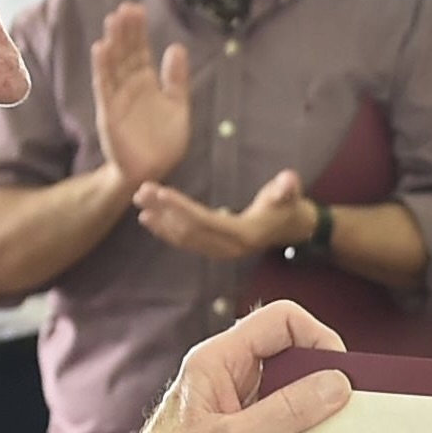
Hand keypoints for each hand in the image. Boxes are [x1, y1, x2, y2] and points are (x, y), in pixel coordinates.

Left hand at [69, 299, 352, 432]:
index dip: (317, 337)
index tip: (341, 373)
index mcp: (218, 362)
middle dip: (323, 380)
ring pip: (297, 399)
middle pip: (295, 358)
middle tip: (344, 409)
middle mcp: (232, 382)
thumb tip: (337, 384)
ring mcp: (243, 415)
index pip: (281, 321)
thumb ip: (287, 410)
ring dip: (316, 419)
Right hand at [92, 2, 195, 189]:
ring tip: (113, 20)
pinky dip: (102, 68)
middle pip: (126, 53)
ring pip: (114, 65)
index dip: (138, 31)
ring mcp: (118, 98)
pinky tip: (101, 49)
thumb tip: (176, 47)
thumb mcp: (178, 105)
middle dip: (125, 31)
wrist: (151, 171)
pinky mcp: (109, 113)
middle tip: (125, 7)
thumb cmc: (164, 142)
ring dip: (113, 42)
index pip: (140, 50)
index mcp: (146, 83)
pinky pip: (105, 87)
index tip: (137, 8)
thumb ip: (176, 78)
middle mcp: (130, 87)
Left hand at [133, 171, 319, 262]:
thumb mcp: (290, 195)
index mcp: (243, 234)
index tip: (160, 193)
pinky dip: (165, 231)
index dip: (181, 208)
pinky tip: (149, 219)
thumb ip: (287, 188)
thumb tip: (289, 181)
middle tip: (143, 192)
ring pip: (184, 238)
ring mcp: (219, 251)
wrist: (290, 227)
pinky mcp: (213, 249)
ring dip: (160, 221)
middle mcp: (228, 248)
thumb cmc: (287, 206)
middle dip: (164, 211)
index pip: (204, 220)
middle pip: (189, 230)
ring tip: (141, 202)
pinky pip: (185, 242)